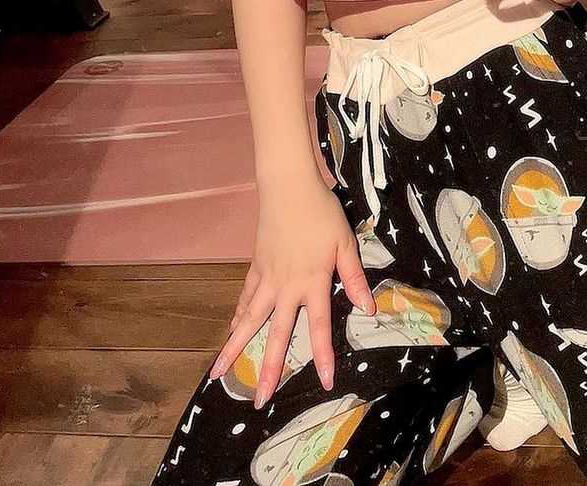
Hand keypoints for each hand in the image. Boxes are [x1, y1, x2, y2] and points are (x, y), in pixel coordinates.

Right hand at [206, 172, 374, 407]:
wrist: (288, 187)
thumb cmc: (322, 213)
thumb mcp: (345, 243)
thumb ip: (355, 277)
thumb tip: (368, 308)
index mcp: (312, 282)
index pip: (319, 327)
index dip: (323, 355)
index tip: (324, 381)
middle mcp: (286, 286)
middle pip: (277, 334)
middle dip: (267, 369)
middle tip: (258, 400)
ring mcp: (267, 278)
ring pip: (249, 320)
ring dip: (234, 348)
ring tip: (218, 373)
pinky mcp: (256, 266)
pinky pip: (246, 297)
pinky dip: (238, 316)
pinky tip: (230, 332)